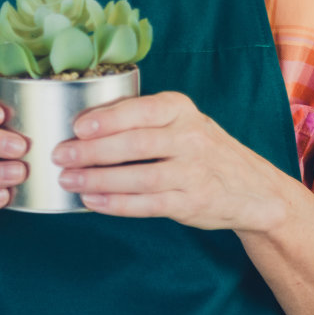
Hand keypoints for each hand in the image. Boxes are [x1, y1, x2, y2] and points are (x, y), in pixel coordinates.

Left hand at [52, 91, 291, 230]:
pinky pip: (147, 204)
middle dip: (92, 151)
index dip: (107, 119)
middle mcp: (190, 138)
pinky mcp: (191, 202)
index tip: (77, 127)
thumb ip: (142, 119)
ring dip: (98, 180)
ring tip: (69, 180)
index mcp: (181, 109)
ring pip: (138, 177)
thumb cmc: (201, 148)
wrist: (252, 188)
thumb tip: (82, 124)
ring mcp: (193, 172)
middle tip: (61, 156)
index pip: (141, 110)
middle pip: (135, 144)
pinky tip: (92, 202)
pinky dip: (116, 204)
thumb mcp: (181, 121)